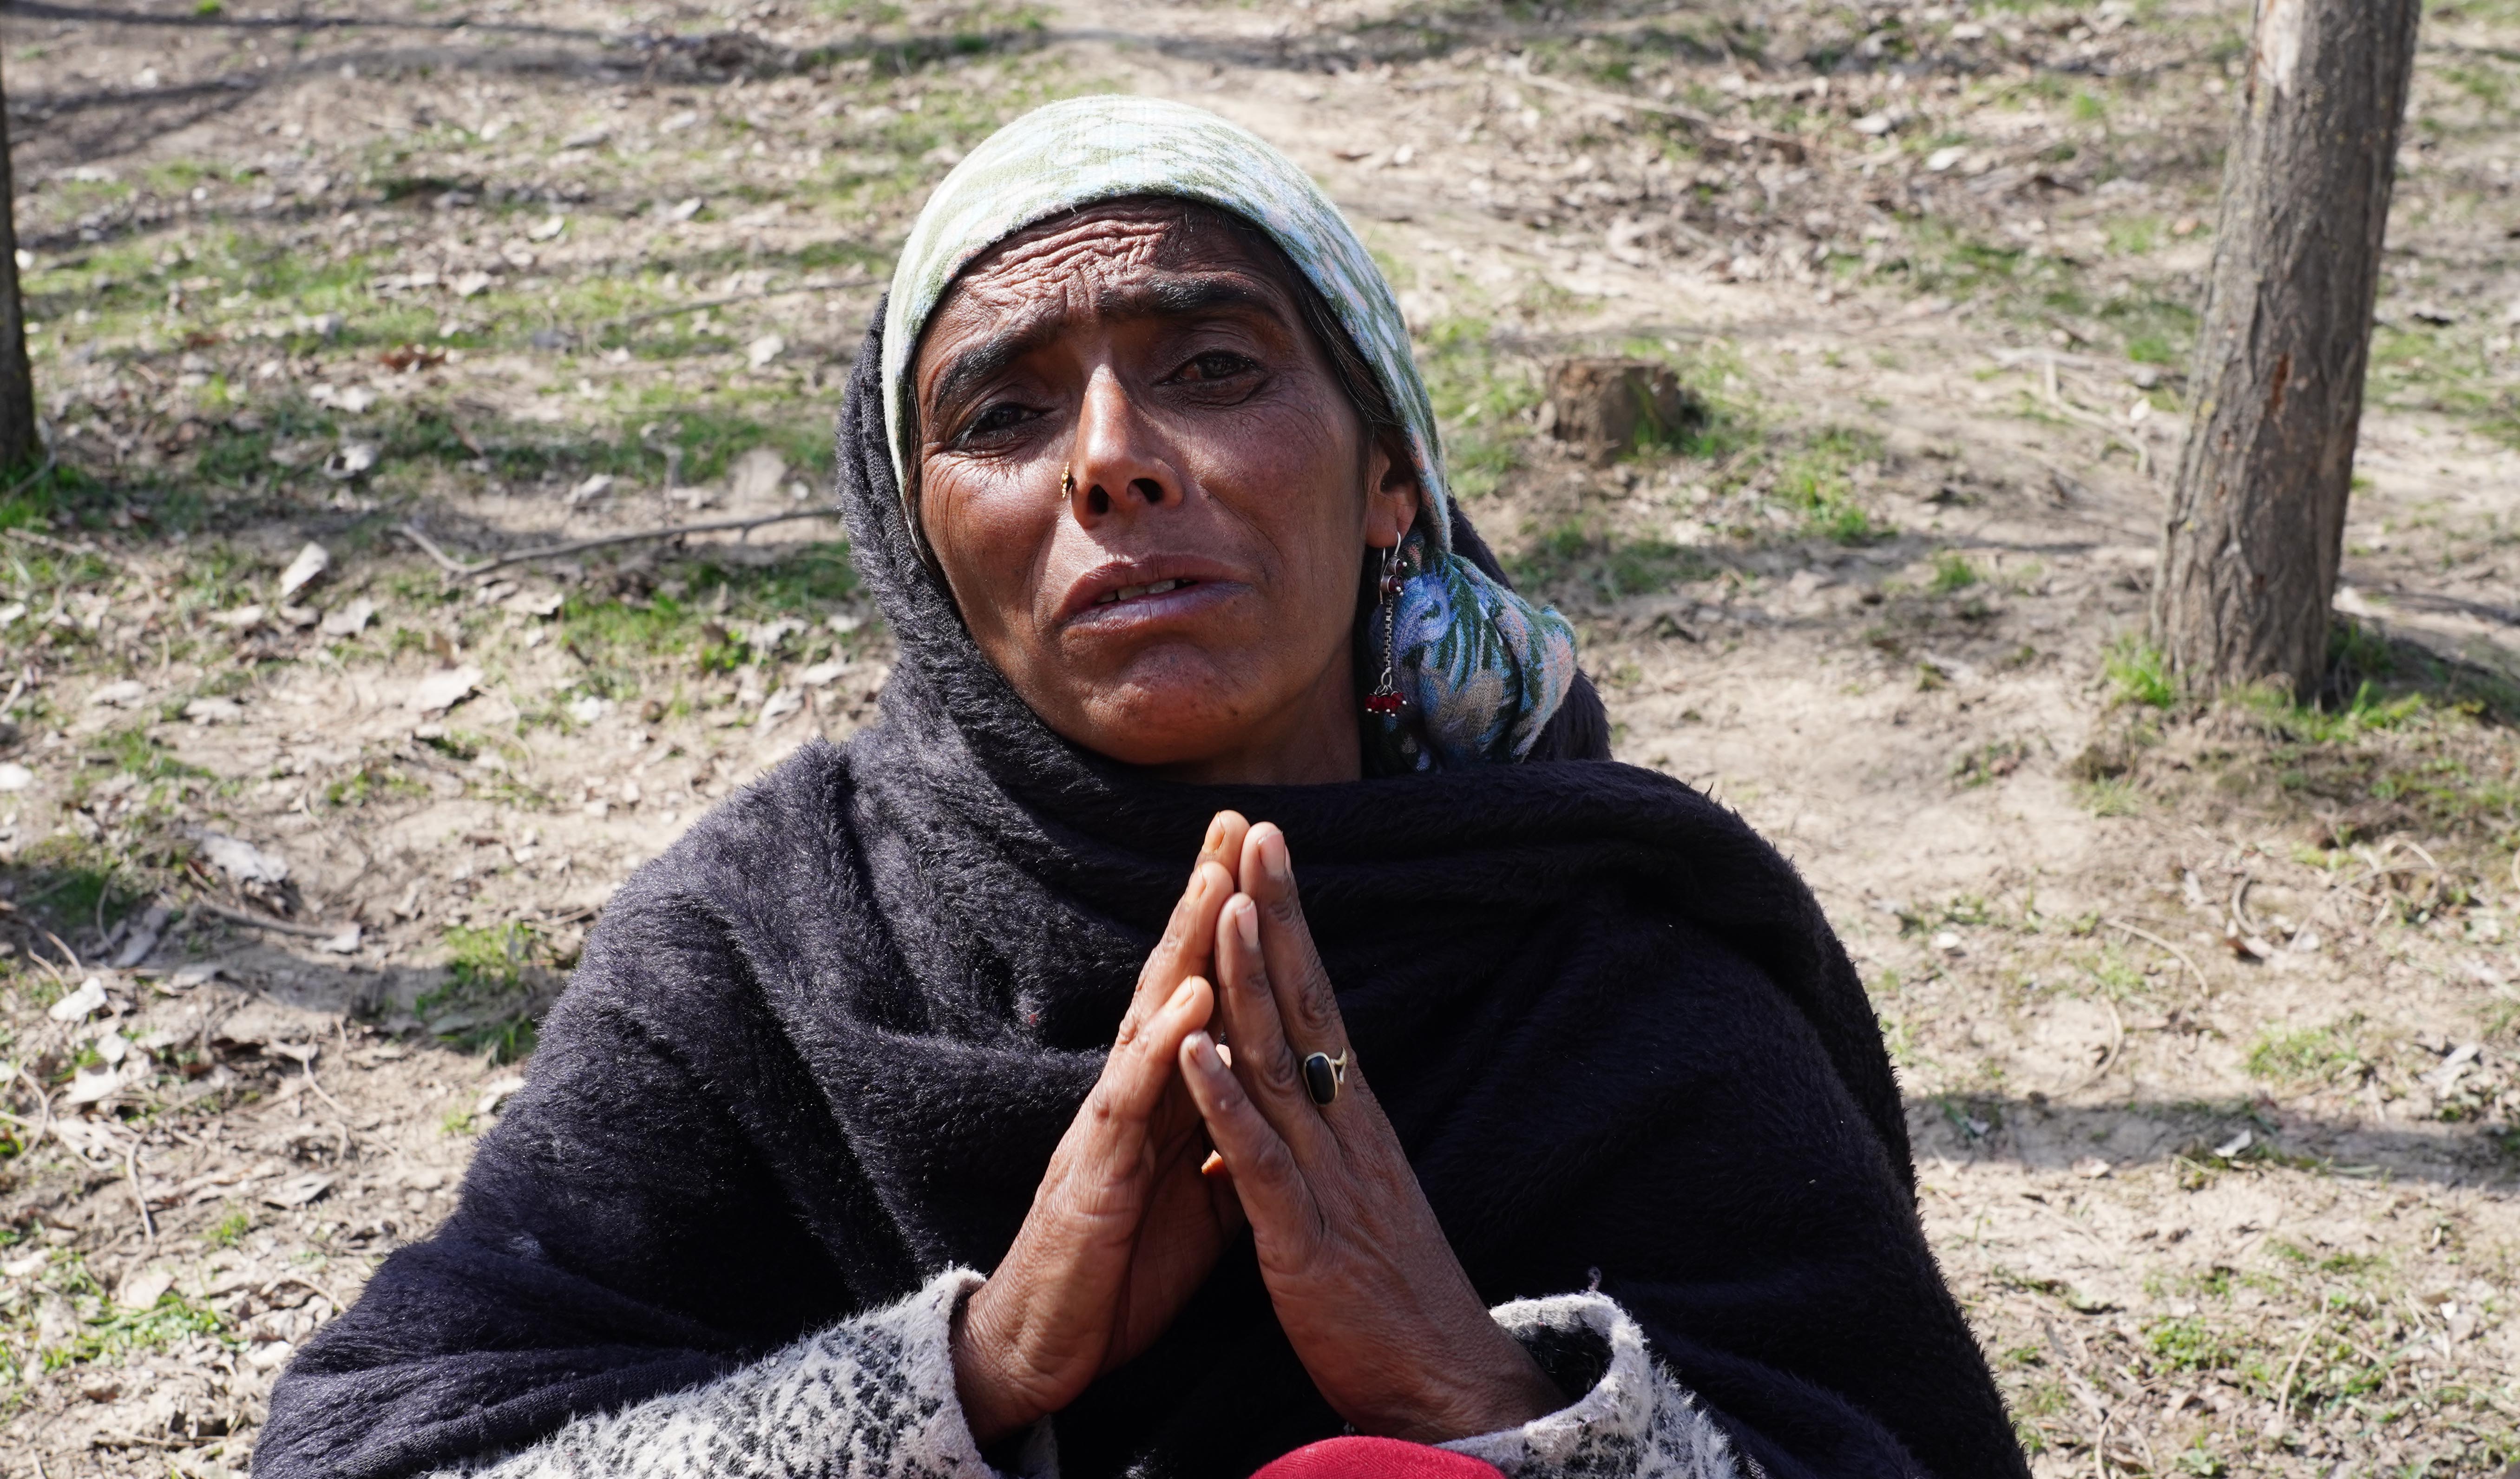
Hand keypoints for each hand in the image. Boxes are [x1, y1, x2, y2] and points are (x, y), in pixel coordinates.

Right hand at [952, 814, 1253, 1445]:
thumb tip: (1277, 1097)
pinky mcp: (1094, 1174)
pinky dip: (1163, 1048)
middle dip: (1204, 899)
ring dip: (1182, 947)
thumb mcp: (1199, 1194)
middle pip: (1172, 977)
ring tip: (1216, 880)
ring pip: (1148, 1019)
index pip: (1201, 990)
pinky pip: (1131, 1101)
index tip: (1259, 854)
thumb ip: (1231, 1135)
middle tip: (1234, 821)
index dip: (1229, 926)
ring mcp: (1108, 1126)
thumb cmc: (1123, 1266)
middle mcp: (1132, 1093)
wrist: (1052, 1347)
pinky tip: (1191, 999)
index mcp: (1164, 1097)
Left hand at [1178, 821, 1564, 1443]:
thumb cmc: (1389, 1292)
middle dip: (1276, 916)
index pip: (1318, 999)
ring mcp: (1328, 1179)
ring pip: (1281, 1065)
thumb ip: (1313, 1136)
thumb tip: (1280, 1085)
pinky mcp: (1302, 1238)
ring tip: (1226, 907)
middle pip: (1306, 1005)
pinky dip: (1225, 1104)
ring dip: (1249, 985)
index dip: (1291, 924)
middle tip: (1254, 835)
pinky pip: (1258, 1161)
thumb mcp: (1349, 1195)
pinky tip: (1196, 1052)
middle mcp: (1347, 1130)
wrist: (1440, 1382)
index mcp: (1353, 1117)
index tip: (1268, 852)